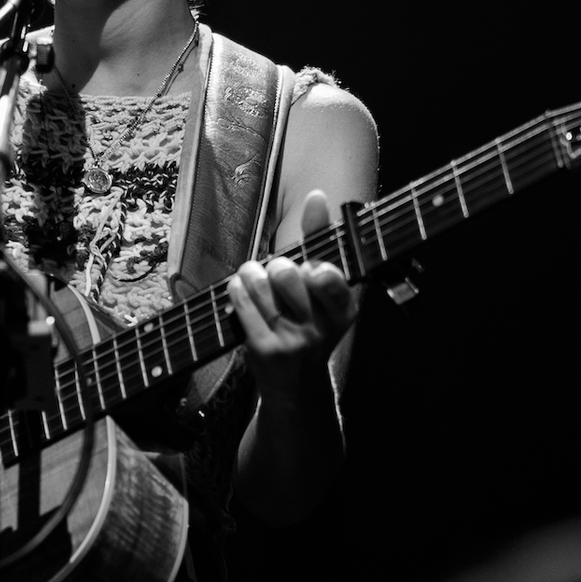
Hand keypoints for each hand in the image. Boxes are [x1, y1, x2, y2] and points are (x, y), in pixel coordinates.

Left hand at [228, 189, 360, 393]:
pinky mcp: (265, 349)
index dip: (317, 269)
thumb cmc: (306, 322)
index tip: (311, 269)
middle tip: (275, 273)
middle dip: (276, 266)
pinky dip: (236, 289)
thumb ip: (320, 241)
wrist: (295, 386)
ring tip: (253, 280)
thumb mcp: (322, 290)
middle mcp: (322, 327)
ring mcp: (293, 341)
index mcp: (344, 309)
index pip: (331, 278)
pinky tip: (240, 291)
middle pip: (288, 274)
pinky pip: (242, 301)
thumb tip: (317, 195)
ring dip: (250, 274)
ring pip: (261, 284)